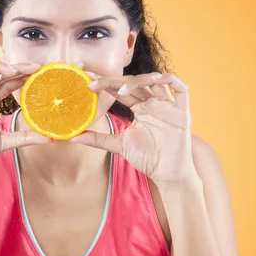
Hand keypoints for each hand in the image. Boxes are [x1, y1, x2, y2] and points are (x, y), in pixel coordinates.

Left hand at [70, 72, 195, 186]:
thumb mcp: (118, 145)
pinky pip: (180, 88)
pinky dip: (168, 80)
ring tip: (121, 89)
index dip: (106, 84)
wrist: (167, 175)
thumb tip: (72, 136)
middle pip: (135, 83)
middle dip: (115, 80)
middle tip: (95, 82)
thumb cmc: (147, 159)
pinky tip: (154, 81)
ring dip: (138, 80)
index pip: (122, 90)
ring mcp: (168, 106)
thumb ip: (98, 139)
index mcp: (141, 108)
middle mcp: (154, 103)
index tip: (87, 84)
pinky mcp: (182, 111)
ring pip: (155, 80)